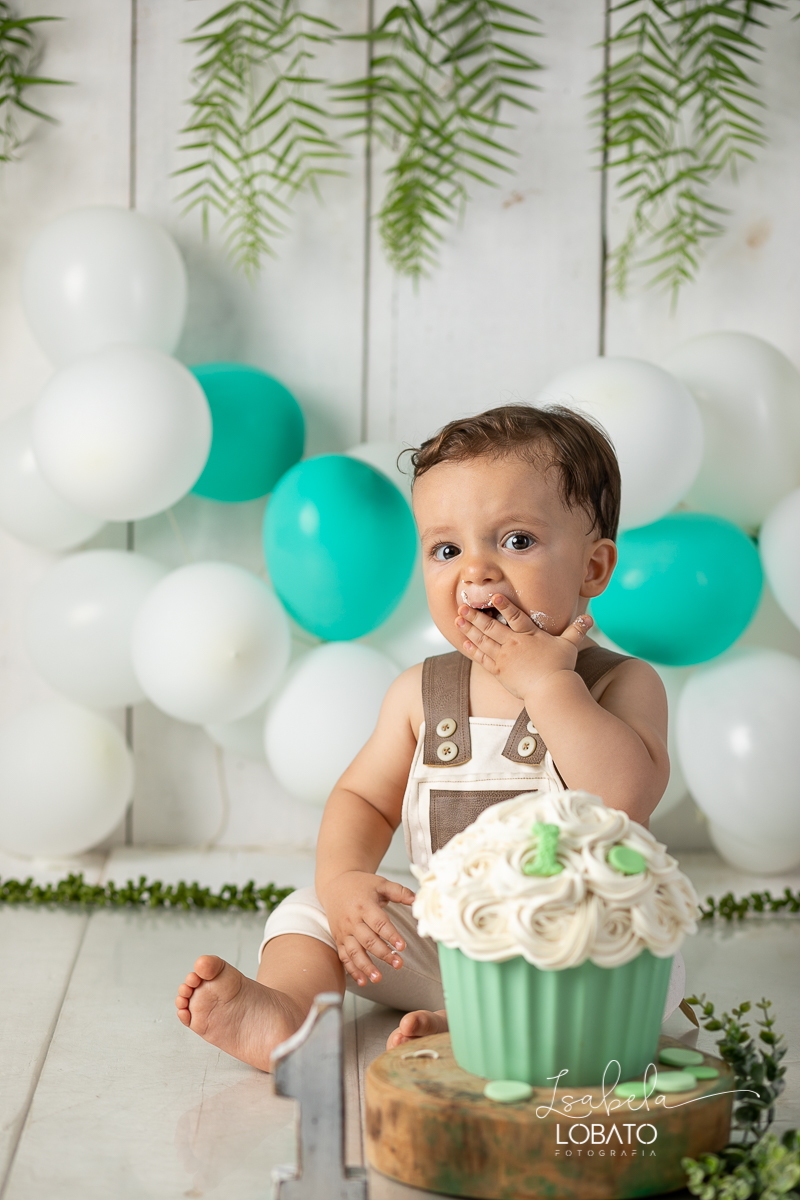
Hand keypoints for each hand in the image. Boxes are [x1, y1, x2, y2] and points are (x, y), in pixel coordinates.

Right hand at [321, 871, 414, 987]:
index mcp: (364, 905)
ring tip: (378, 978)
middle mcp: (352, 920)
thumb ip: (399, 891)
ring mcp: (344, 931)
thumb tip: (417, 900)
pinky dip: (352, 970)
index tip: (402, 947)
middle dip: (383, 954)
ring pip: (355, 952)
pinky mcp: (338, 939)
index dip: (391, 935)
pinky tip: (363, 981)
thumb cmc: (360, 885)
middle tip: (398, 964)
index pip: (379, 923)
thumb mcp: (380, 883)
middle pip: (368, 940)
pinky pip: (344, 957)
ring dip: (366, 966)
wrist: (334, 885)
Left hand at [456, 594, 592, 699]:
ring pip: (483, 641)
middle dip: (475, 616)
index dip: (503, 605)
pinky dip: (473, 650)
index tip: (493, 596)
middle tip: (462, 607)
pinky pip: (482, 659)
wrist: (551, 691)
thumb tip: (590, 618)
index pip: (515, 616)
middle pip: (491, 626)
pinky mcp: (499, 672)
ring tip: (458, 621)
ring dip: (469, 630)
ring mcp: (504, 658)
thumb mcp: (570, 646)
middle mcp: (513, 644)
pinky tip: (464, 643)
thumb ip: (577, 630)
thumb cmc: (561, 668)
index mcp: (529, 635)